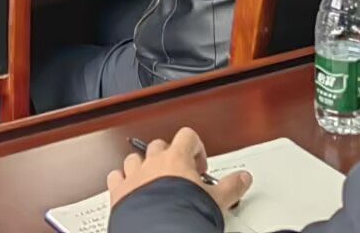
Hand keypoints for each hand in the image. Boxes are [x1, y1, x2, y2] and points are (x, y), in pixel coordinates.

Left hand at [108, 129, 249, 210]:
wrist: (159, 232)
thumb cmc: (184, 214)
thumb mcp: (216, 200)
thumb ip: (231, 186)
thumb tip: (243, 178)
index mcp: (177, 158)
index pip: (187, 136)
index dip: (195, 147)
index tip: (199, 165)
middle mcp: (153, 162)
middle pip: (159, 145)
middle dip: (168, 156)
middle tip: (179, 174)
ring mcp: (134, 175)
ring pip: (134, 158)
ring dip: (143, 167)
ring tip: (153, 182)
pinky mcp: (119, 192)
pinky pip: (116, 177)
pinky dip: (122, 181)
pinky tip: (130, 190)